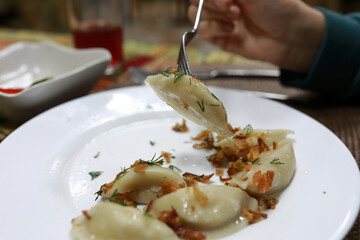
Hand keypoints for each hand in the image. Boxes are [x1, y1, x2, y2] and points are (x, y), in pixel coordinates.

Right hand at [188, 0, 324, 71]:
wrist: (289, 37)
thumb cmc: (278, 7)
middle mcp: (222, 2)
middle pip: (195, 0)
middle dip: (212, 3)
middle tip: (232, 7)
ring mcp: (219, 19)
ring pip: (195, 15)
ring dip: (213, 16)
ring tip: (235, 19)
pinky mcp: (218, 38)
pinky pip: (201, 31)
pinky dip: (213, 29)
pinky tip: (231, 30)